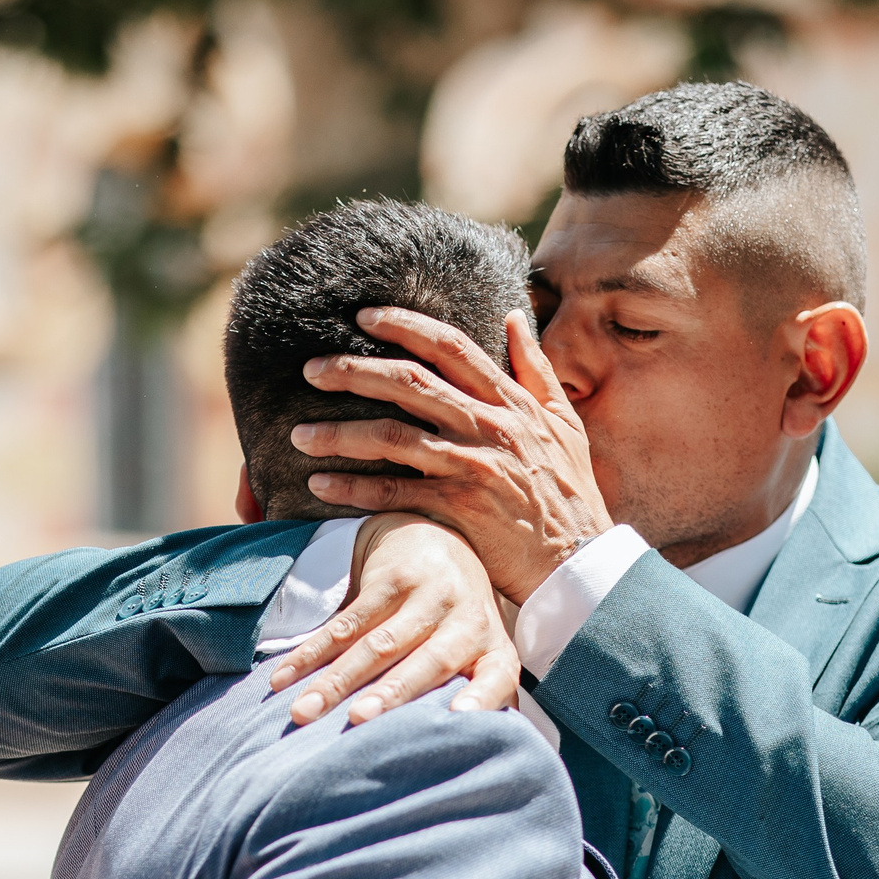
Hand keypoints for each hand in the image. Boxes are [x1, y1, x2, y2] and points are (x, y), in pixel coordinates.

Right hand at [266, 514, 521, 725]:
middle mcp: (467, 620)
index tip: (459, 719)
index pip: (496, 677)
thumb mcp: (480, 655)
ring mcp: (429, 595)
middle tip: (358, 721)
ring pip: (376, 644)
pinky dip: (311, 652)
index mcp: (494, 649)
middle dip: (390, 692)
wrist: (439, 539)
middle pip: (428, 662)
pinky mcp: (392, 577)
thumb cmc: (458, 624)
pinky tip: (284, 678)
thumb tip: (473, 764)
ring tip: (303, 711)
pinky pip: (345, 622)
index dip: (481, 698)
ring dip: (336, 679)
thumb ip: (481, 700)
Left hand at [290, 307, 611, 603]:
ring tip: (298, 435)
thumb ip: (535, 369)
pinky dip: (353, 487)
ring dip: (338, 433)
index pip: (450, 346)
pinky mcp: (459, 508)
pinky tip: (320, 483)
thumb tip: (513, 316)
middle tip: (310, 370)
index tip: (364, 316)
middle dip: (352, 370)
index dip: (404, 325)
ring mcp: (472, 466)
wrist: (580, 562)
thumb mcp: (565, 423)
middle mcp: (489, 426)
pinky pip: (393, 491)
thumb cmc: (570, 494)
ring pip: (392, 435)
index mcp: (510, 401)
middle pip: (408, 382)